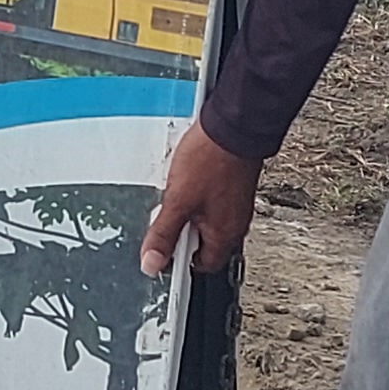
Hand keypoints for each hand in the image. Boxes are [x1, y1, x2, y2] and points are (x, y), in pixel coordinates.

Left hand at [140, 125, 260, 274]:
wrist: (234, 125)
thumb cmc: (212, 160)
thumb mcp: (177, 201)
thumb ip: (163, 234)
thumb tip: (151, 263)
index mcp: (224, 234)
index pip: (201, 264)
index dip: (179, 259)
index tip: (162, 249)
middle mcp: (235, 222)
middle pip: (204, 241)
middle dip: (182, 232)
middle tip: (167, 215)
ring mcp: (237, 202)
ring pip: (207, 219)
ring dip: (189, 211)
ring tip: (177, 193)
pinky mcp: (234, 184)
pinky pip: (212, 199)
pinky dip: (198, 195)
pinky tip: (189, 179)